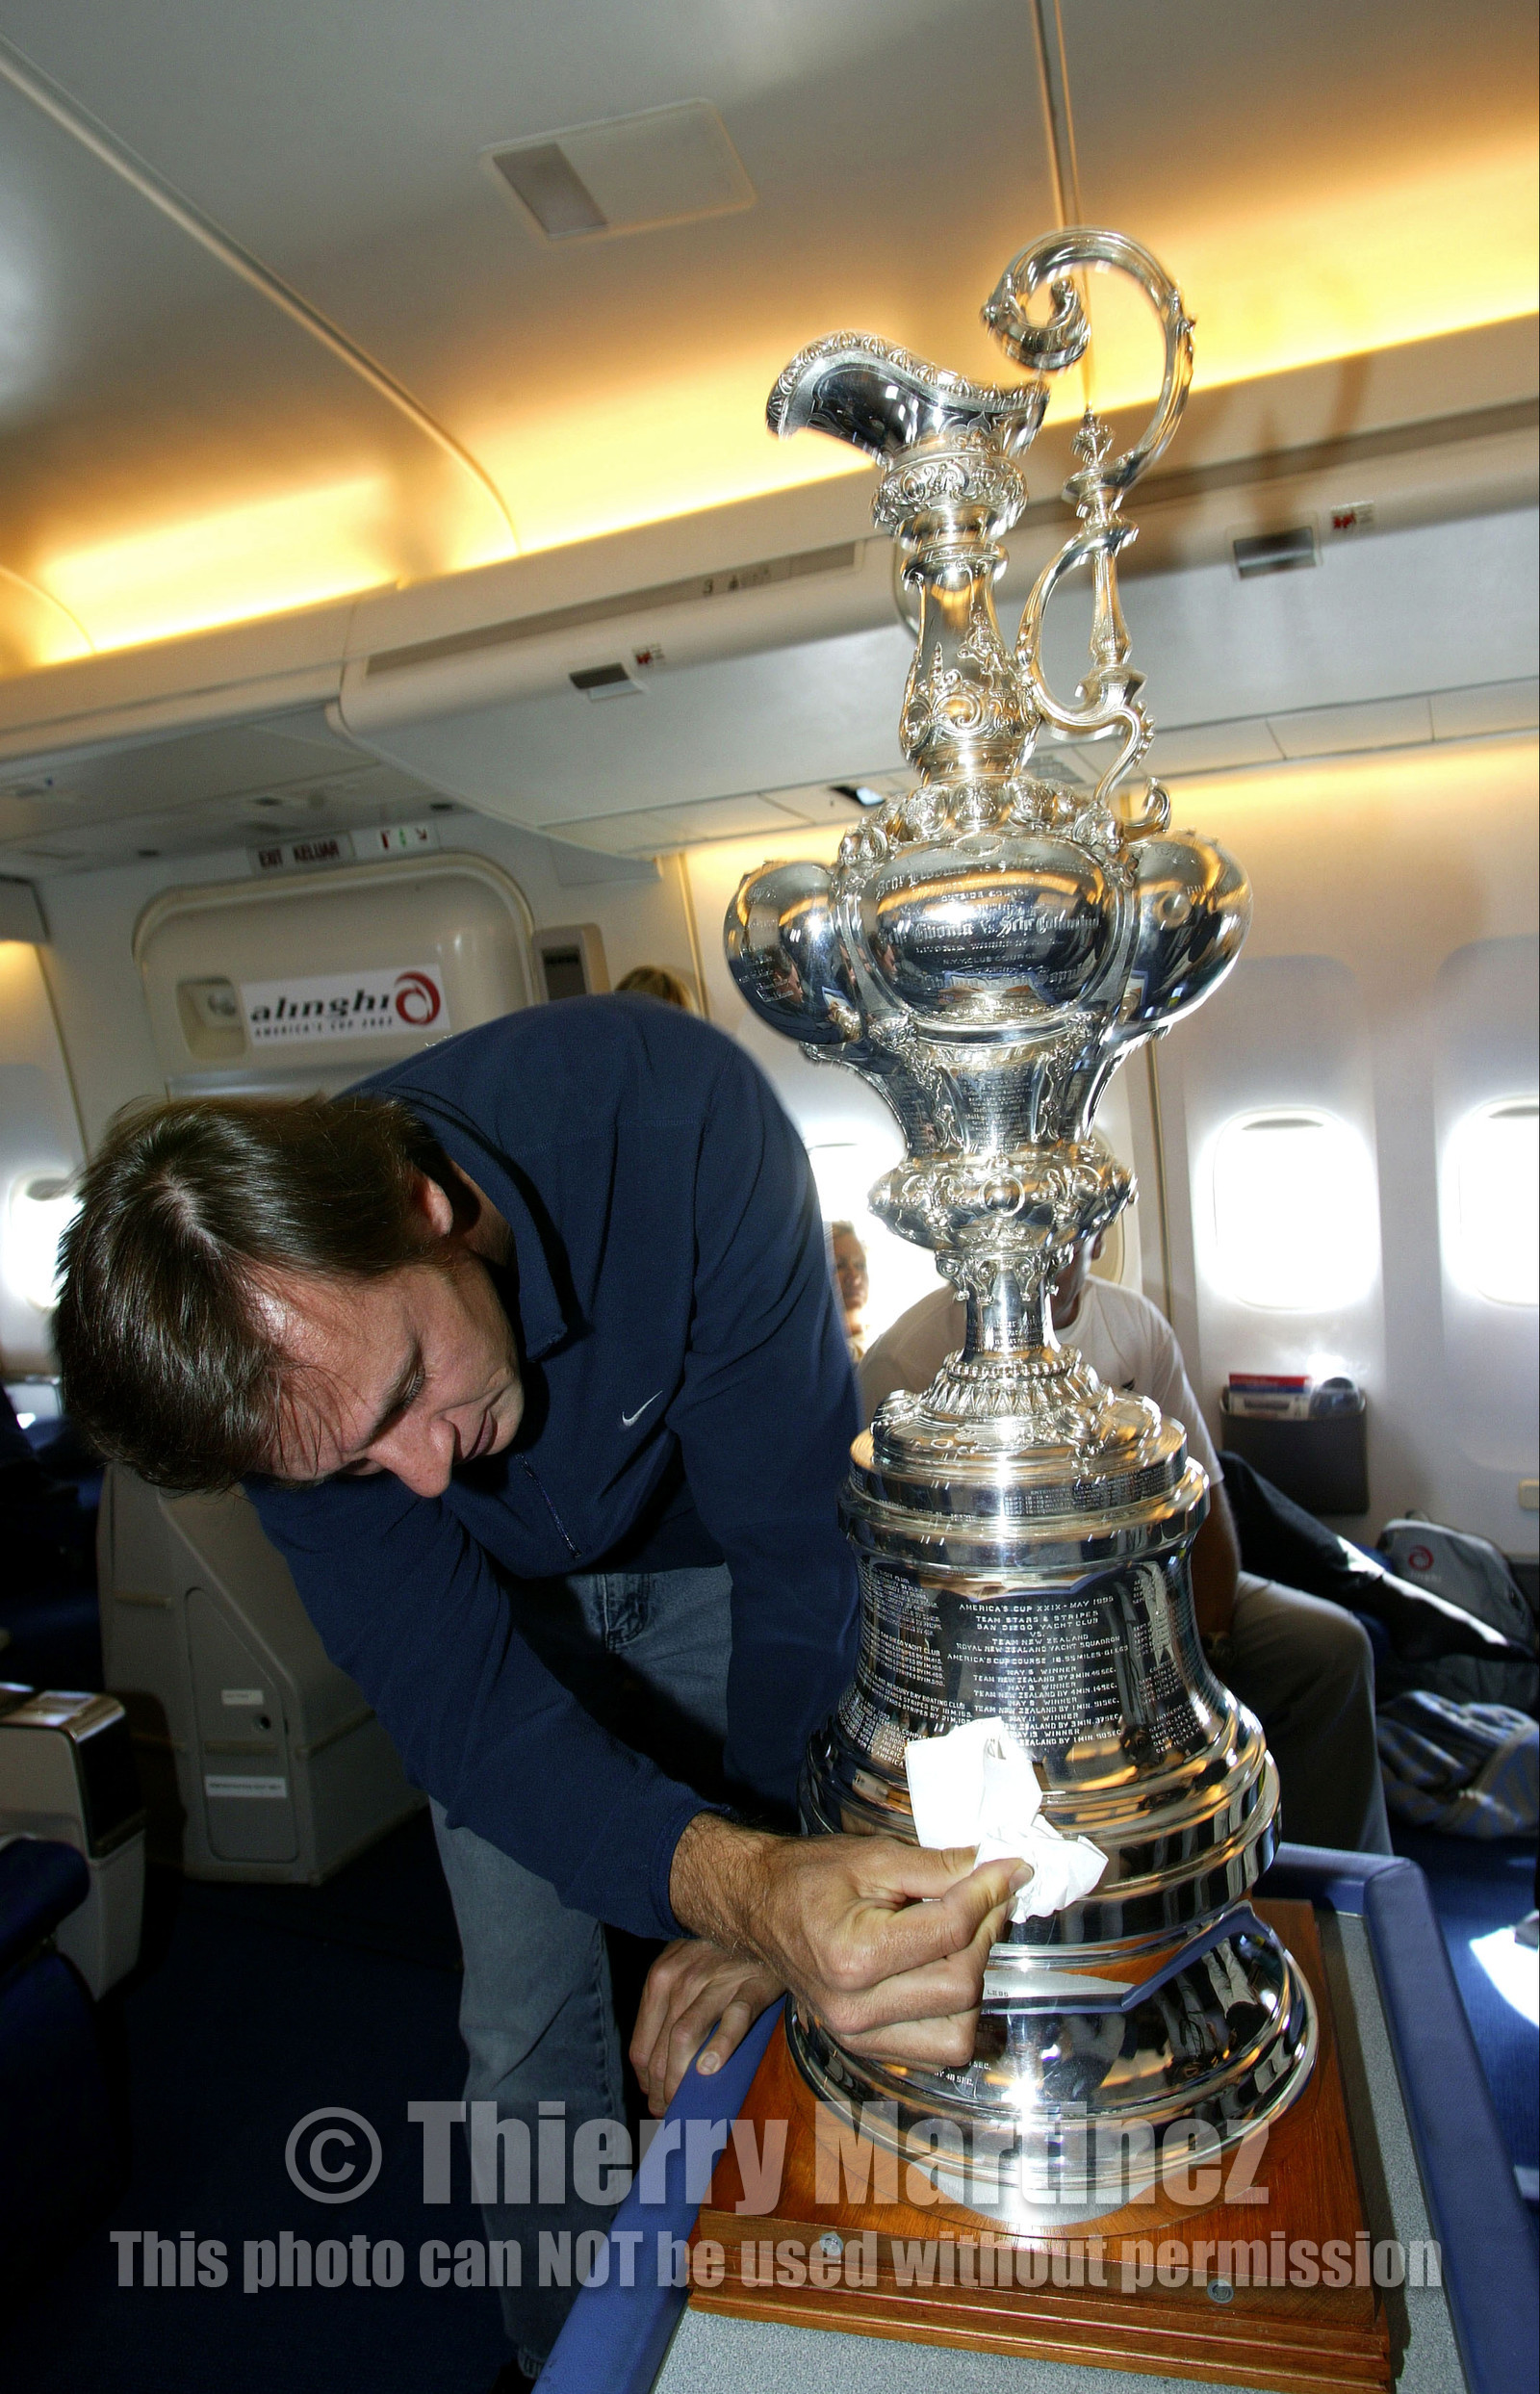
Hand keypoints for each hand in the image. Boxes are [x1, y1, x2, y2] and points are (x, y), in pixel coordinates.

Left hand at [630, 1939, 784, 2115]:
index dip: (646, 2083)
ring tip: (686, 2106)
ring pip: (686, 2037)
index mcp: (660, 1980)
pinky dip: (720, 2046)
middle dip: (663, 2090)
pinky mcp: (750, 1986)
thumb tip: (654, 2067)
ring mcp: (716, 1982)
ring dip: (681, 2079)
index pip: (642, 2047)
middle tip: (673, 2114)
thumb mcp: (681, 1968)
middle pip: (662, 2049)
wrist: (758, 1916)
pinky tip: (711, 2070)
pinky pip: (732, 2020)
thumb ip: (666, 2009)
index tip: (656, 2101)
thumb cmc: (716, 1952)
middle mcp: (681, 1981)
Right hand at [669, 1813, 1021, 2070]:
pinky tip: (945, 1969)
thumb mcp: (872, 1857)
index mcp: (853, 1956)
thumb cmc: (808, 1877)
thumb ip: (939, 1867)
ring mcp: (858, 2036)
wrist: (756, 1907)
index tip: (1012, 1870)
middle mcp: (855, 2009)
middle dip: (987, 1934)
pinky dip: (955, 2012)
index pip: (950, 1933)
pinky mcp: (865, 2047)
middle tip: (989, 1896)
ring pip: (958, 2029)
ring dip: (974, 1978)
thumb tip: (1001, 1868)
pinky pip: (936, 2048)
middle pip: (962, 1985)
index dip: (990, 1895)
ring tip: (964, 1936)